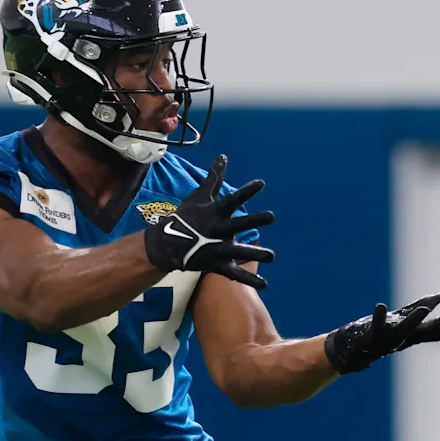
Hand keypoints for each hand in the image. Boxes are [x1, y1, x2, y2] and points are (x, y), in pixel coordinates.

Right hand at [144, 155, 274, 288]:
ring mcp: (217, 248)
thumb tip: (223, 156)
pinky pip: (235, 274)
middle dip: (254, 220)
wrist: (168, 243)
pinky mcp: (217, 264)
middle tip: (271, 216)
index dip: (246, 191)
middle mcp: (218, 229)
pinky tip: (265, 283)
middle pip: (238, 224)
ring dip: (255, 254)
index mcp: (215, 212)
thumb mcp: (200, 195)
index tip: (261, 184)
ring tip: (271, 256)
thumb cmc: (186, 216)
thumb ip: (215, 177)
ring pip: (239, 251)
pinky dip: (249, 280)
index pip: (232, 199)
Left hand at [324, 293, 439, 374]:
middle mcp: (404, 338)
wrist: (354, 349)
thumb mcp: (403, 319)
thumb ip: (420, 307)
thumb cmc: (380, 333)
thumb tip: (439, 296)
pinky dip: (379, 317)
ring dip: (414, 320)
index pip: (437, 331)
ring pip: (404, 330)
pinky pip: (376, 325)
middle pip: (427, 332)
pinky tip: (381, 306)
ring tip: (424, 310)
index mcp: (413, 335)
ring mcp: (389, 338)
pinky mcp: (372, 334)